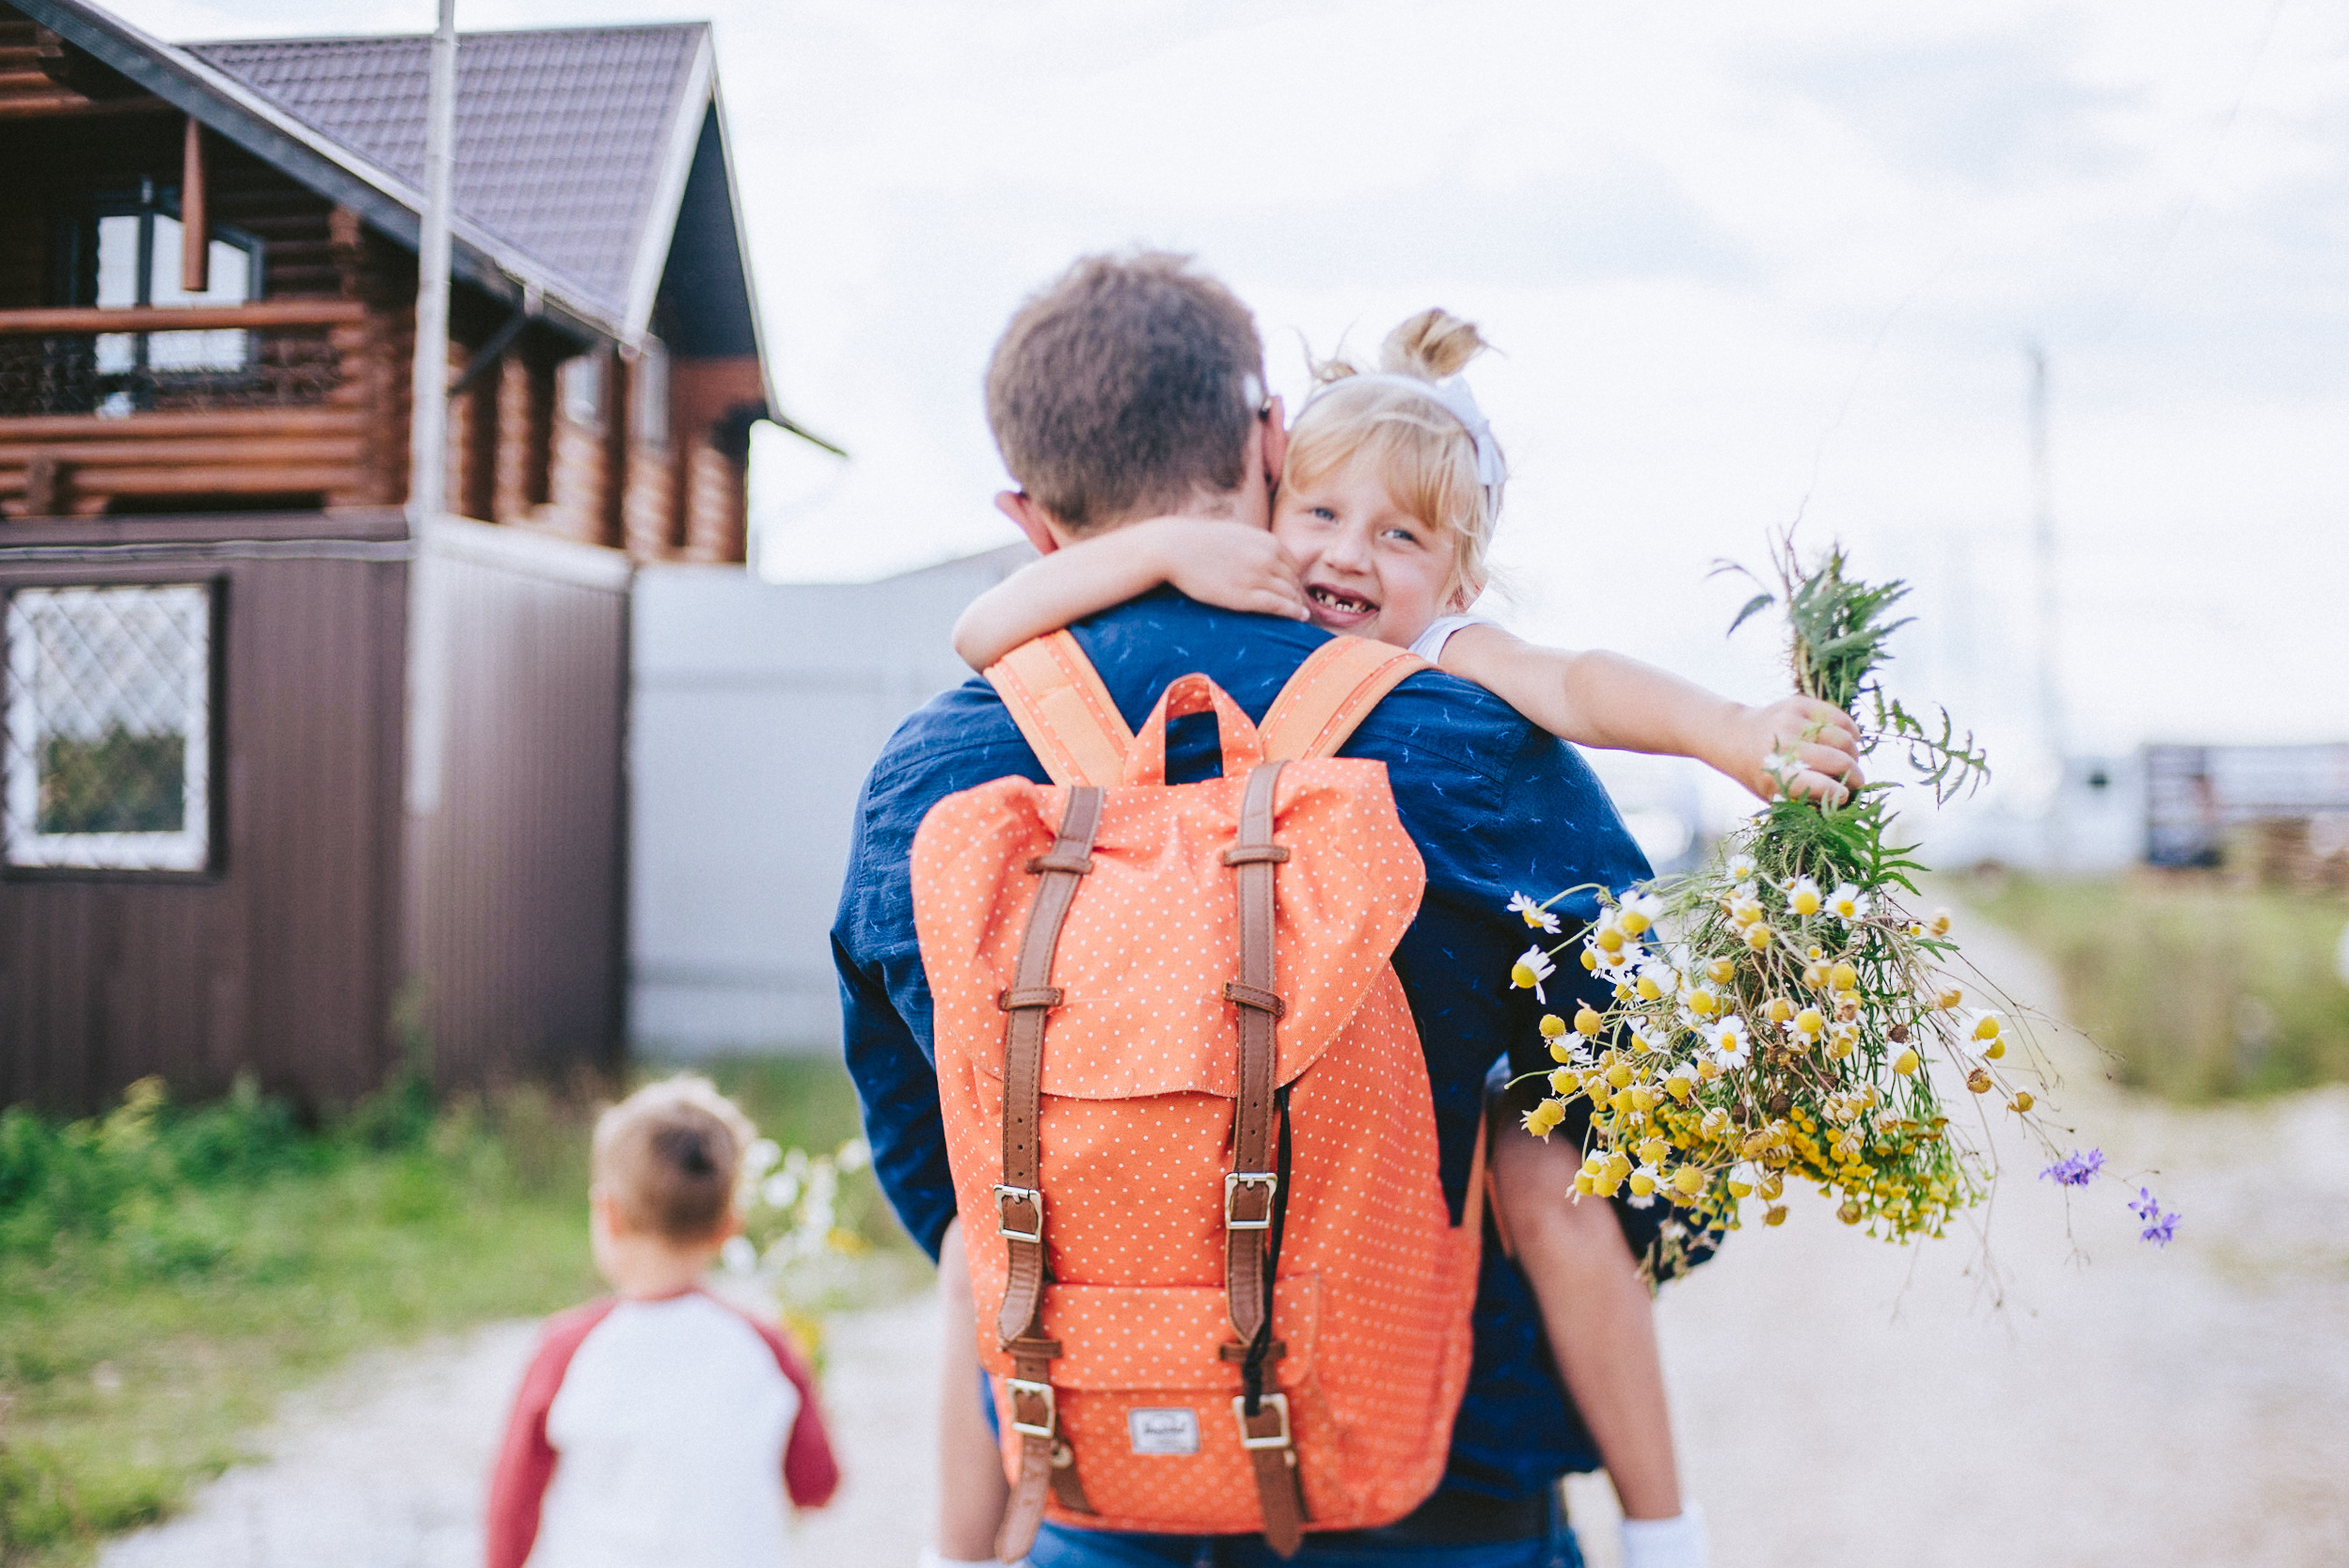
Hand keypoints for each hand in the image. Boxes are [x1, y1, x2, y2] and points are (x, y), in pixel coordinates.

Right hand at [1137, 518, 1309, 621]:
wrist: (1175, 548)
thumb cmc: (1199, 541)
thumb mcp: (1235, 534)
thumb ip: (1253, 545)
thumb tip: (1261, 553)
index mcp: (1267, 541)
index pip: (1293, 564)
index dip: (1295, 579)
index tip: (1294, 589)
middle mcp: (1267, 558)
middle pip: (1293, 580)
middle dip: (1298, 594)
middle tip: (1302, 606)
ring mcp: (1257, 577)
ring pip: (1289, 594)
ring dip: (1298, 605)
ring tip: (1302, 615)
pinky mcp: (1245, 596)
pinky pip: (1279, 606)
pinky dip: (1293, 612)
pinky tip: (1299, 617)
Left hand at [1727, 696, 1861, 804]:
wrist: (1735, 736)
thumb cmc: (1762, 772)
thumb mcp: (1775, 793)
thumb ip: (1807, 798)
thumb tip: (1847, 802)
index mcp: (1778, 774)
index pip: (1820, 786)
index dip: (1840, 793)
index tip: (1846, 795)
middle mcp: (1785, 746)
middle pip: (1838, 761)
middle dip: (1856, 775)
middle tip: (1858, 781)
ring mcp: (1792, 721)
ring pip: (1843, 738)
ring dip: (1854, 753)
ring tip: (1851, 761)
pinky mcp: (1798, 704)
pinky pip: (1839, 718)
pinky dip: (1850, 731)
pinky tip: (1851, 740)